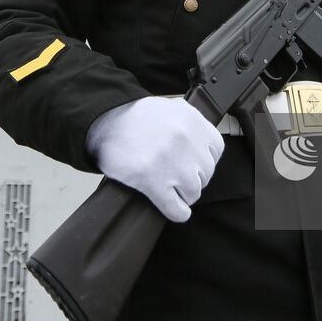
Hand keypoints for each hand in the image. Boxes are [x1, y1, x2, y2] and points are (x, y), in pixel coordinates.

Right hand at [86, 96, 223, 222]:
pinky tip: (174, 209)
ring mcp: (171, 163)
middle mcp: (186, 140)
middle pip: (206, 172)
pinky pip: (176, 208)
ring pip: (194, 192)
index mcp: (192, 120)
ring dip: (185, 195)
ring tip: (173, 190)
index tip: (195, 163)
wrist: (105, 123)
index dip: (205, 158)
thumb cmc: (135, 117)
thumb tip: (203, 144)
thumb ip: (190, 123)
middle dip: (194, 177)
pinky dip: (177, 212)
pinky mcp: (153, 182)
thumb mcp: (170, 108)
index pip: (216, 149)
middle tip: (179, 176)